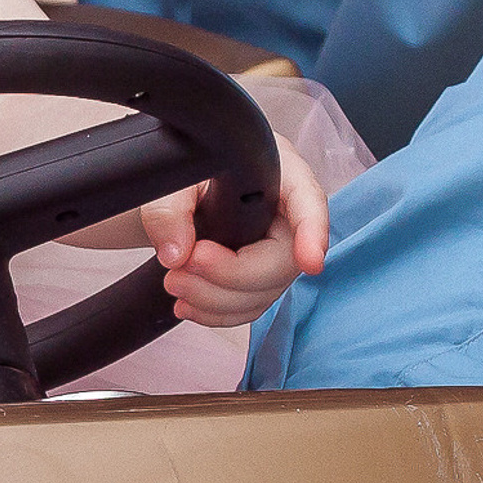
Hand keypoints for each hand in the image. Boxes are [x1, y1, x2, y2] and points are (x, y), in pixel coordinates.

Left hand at [137, 137, 329, 328]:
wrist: (175, 188)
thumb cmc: (183, 169)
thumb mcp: (171, 176)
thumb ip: (169, 209)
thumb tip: (176, 254)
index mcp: (279, 172)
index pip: (308, 201)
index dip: (313, 232)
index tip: (310, 260)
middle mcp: (285, 214)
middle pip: (282, 260)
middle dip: (232, 274)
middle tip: (183, 267)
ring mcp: (274, 250)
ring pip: (264, 291)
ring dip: (216, 299)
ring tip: (173, 282)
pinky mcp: (257, 278)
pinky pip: (248, 306)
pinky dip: (216, 313)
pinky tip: (186, 304)